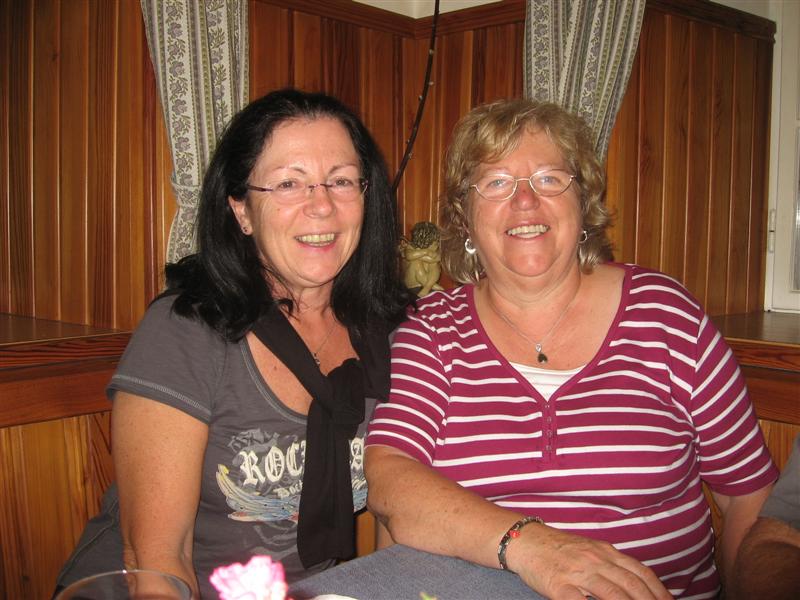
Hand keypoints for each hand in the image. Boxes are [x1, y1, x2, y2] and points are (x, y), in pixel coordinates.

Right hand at [507, 524, 672, 599]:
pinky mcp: (559, 586)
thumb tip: (639, 585)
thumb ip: (613, 565)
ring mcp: (577, 573)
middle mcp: (596, 560)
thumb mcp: (591, 551)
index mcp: (605, 551)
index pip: (641, 573)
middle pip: (632, 586)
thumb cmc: (560, 549)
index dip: (659, 592)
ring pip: (612, 594)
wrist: (526, 541)